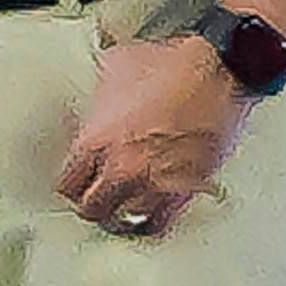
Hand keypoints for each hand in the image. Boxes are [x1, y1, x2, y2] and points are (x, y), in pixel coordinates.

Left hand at [53, 32, 250, 240]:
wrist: (218, 71)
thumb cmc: (174, 65)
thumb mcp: (118, 65)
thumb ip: (100, 86)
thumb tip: (98, 86)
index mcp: (97, 140)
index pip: (67, 183)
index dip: (71, 185)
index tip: (77, 183)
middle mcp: (123, 166)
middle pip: (92, 208)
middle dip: (93, 206)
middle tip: (97, 201)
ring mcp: (155, 181)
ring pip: (125, 221)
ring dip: (121, 217)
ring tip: (121, 213)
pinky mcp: (186, 188)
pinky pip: (162, 220)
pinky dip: (153, 220)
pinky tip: (151, 215)